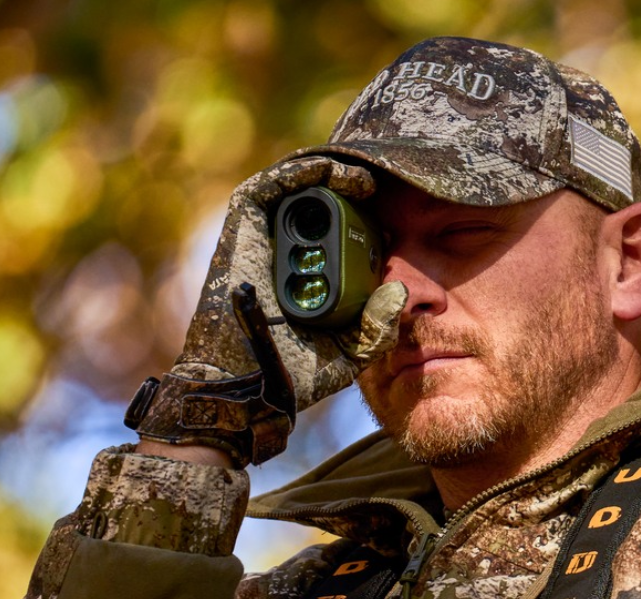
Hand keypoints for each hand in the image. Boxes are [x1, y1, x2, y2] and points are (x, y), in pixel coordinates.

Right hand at [127, 155, 406, 465]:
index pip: (339, 238)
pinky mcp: (242, 229)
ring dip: (331, 175)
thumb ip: (376, 327)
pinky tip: (333, 172)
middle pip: (321, 208)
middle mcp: (286, 255)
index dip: (366, 222)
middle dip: (351, 193)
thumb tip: (398, 293)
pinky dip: (301, 172)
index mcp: (310, 278)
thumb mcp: (348, 352)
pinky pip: (269, 187)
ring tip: (364, 179)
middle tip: (381, 193)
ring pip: (297, 191)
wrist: (246, 384)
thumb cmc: (290, 373)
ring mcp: (263, 242)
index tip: (395, 223)